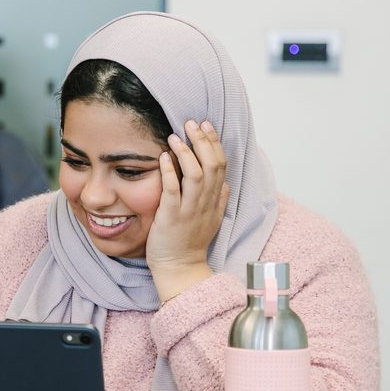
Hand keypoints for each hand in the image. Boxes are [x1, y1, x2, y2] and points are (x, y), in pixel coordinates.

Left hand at [146, 119, 229, 302]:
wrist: (180, 267)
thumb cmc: (191, 241)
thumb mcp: (211, 218)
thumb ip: (219, 199)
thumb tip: (226, 182)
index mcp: (216, 200)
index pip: (221, 165)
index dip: (214, 143)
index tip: (206, 126)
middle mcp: (207, 203)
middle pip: (212, 165)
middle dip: (202, 141)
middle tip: (191, 123)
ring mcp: (190, 210)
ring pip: (197, 175)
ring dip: (186, 153)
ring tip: (175, 136)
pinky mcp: (172, 217)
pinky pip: (173, 191)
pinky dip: (169, 172)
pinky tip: (163, 158)